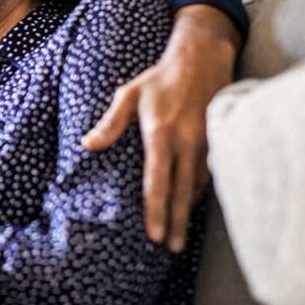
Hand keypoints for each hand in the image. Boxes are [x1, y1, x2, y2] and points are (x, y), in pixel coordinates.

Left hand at [82, 5, 239, 251]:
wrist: (202, 57)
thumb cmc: (159, 77)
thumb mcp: (129, 94)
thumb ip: (110, 123)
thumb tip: (88, 145)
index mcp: (160, 133)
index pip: (157, 181)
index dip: (155, 210)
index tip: (153, 234)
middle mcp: (185, 142)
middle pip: (181, 191)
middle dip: (176, 222)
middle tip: (170, 247)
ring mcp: (205, 142)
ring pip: (197, 185)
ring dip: (189, 211)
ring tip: (181, 235)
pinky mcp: (216, 139)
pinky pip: (208, 173)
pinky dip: (200, 192)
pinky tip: (192, 205)